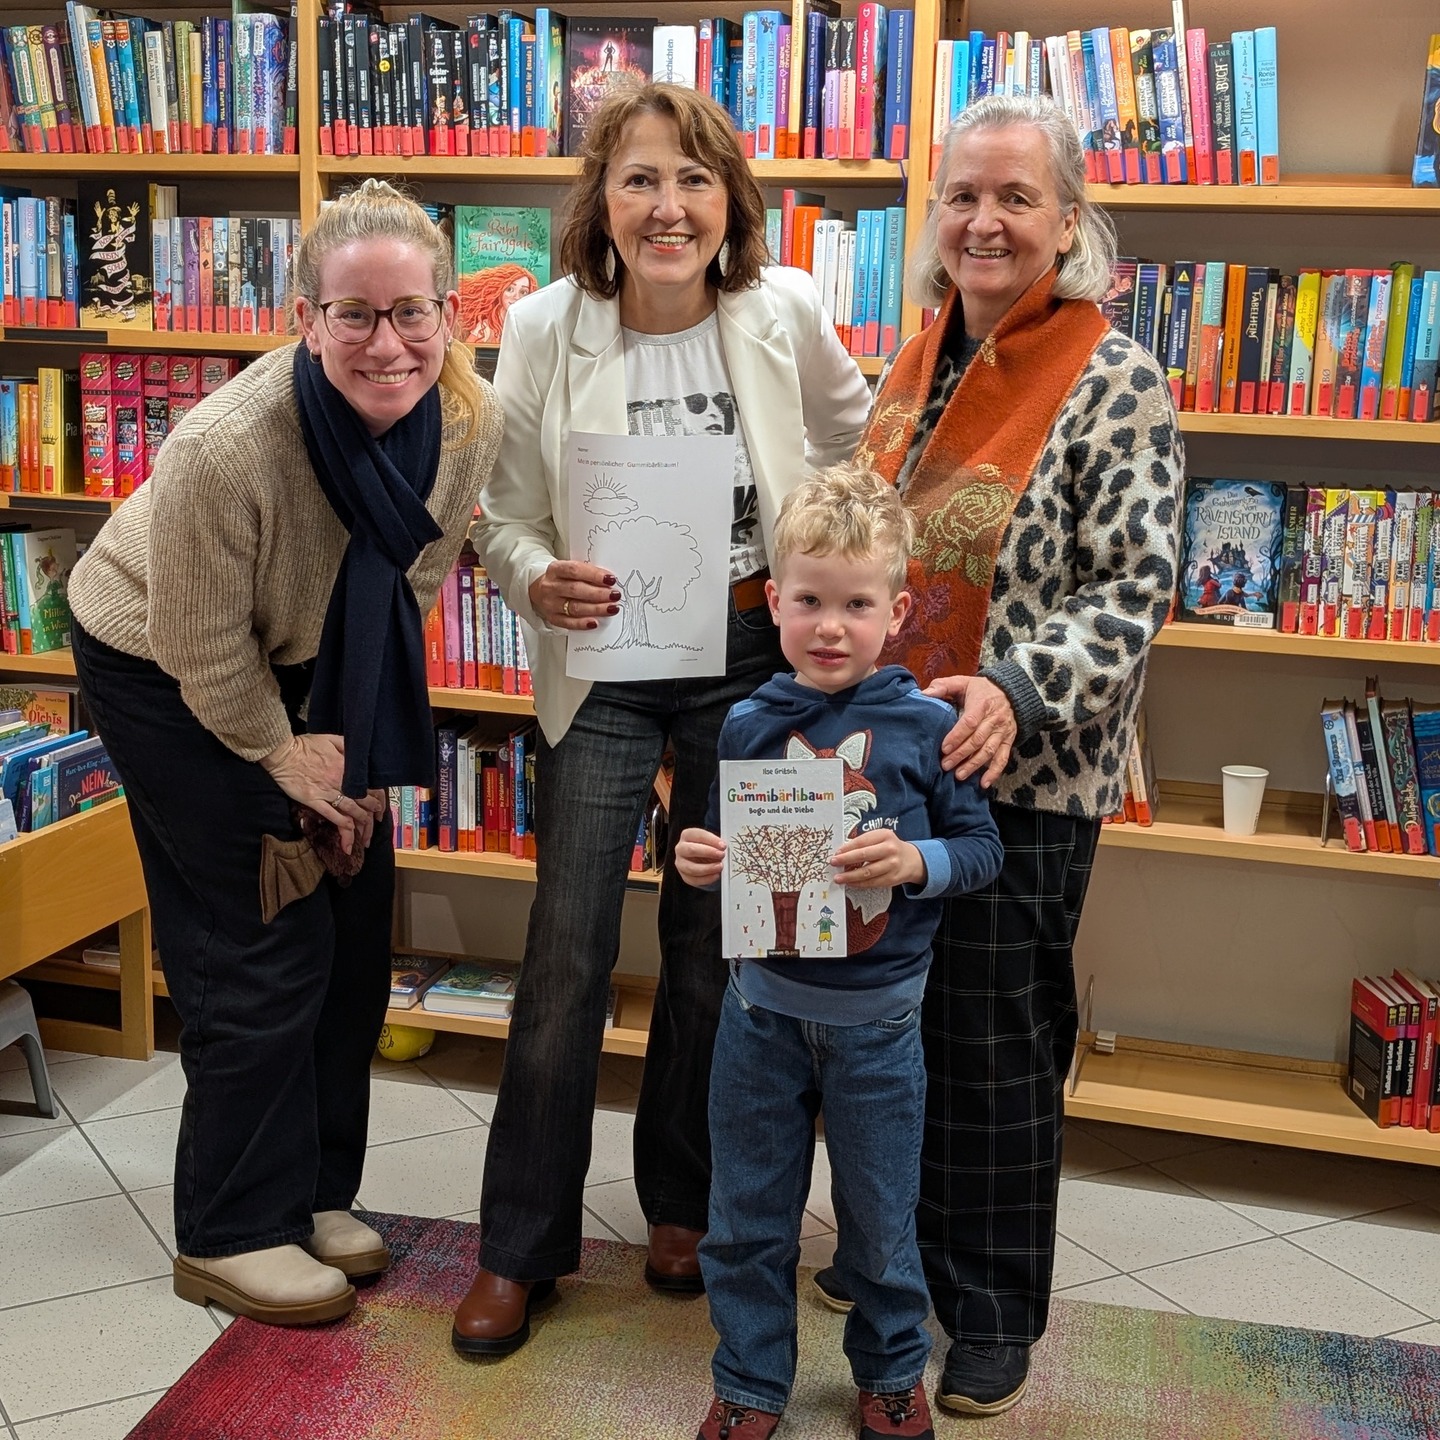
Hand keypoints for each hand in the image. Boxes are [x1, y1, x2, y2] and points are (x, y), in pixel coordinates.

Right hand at [260, 733, 380, 851]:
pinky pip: (331, 814)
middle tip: (377, 820)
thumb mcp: (331, 739)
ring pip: (350, 809)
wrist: (283, 754)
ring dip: (361, 822)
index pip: (369, 785)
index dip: (379, 797)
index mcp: (346, 767)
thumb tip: (360, 754)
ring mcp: (326, 792)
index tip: (381, 805)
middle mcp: (340, 781)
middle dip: (373, 812)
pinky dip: (342, 824)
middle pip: (363, 800)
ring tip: (366, 830)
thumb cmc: (305, 745)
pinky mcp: (313, 800)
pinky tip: (349, 831)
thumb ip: (347, 746)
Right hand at [529, 560, 620, 629]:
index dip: (594, 575)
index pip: (575, 570)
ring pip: (574, 607)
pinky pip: (568, 623)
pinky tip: (595, 622)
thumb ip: (587, 574)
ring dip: (596, 609)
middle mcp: (550, 586)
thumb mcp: (570, 570)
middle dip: (598, 593)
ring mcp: (550, 604)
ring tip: (611, 608)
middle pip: (575, 590)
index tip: (610, 579)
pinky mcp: (552, 618)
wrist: (540, 590)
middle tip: (614, 595)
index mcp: (555, 569)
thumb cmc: (562, 579)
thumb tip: (609, 582)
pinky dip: (582, 623)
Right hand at [675, 827, 725, 886]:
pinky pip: (694, 879)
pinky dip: (706, 879)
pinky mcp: (684, 876)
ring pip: (691, 868)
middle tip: (721, 855)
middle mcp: (681, 848)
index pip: (698, 835)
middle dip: (708, 853)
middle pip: (691, 850)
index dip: (711, 840)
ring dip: (707, 868)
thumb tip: (724, 848)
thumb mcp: (711, 841)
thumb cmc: (707, 847)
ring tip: (720, 867)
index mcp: (687, 835)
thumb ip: (716, 843)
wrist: (701, 858)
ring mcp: (680, 863)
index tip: (723, 845)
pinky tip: (716, 875)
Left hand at [832, 829, 924, 887]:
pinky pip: (872, 882)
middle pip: (864, 856)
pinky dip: (859, 884)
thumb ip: (864, 842)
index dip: (847, 848)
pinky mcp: (892, 879)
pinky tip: (850, 883)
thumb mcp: (880, 838)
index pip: (862, 842)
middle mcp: (890, 849)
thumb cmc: (890, 847)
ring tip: (838, 878)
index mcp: (884, 835)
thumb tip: (842, 852)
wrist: (912, 860)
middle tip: (833, 863)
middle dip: (846, 860)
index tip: (836, 853)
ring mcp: (892, 865)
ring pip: (867, 872)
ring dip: (850, 876)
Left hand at [925, 674, 1017, 786]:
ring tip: (959, 775)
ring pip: (989, 751)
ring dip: (974, 765)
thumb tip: (924, 694)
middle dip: (961, 754)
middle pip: (977, 740)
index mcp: (981, 704)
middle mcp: (994, 719)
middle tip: (945, 765)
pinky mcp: (1009, 740)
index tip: (944, 748)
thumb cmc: (980, 689)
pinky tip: (984, 783)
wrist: (1011, 692)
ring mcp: (1003, 731)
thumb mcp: (963, 682)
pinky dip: (994, 772)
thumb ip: (943, 686)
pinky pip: (1003, 758)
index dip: (956, 736)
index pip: (969, 722)